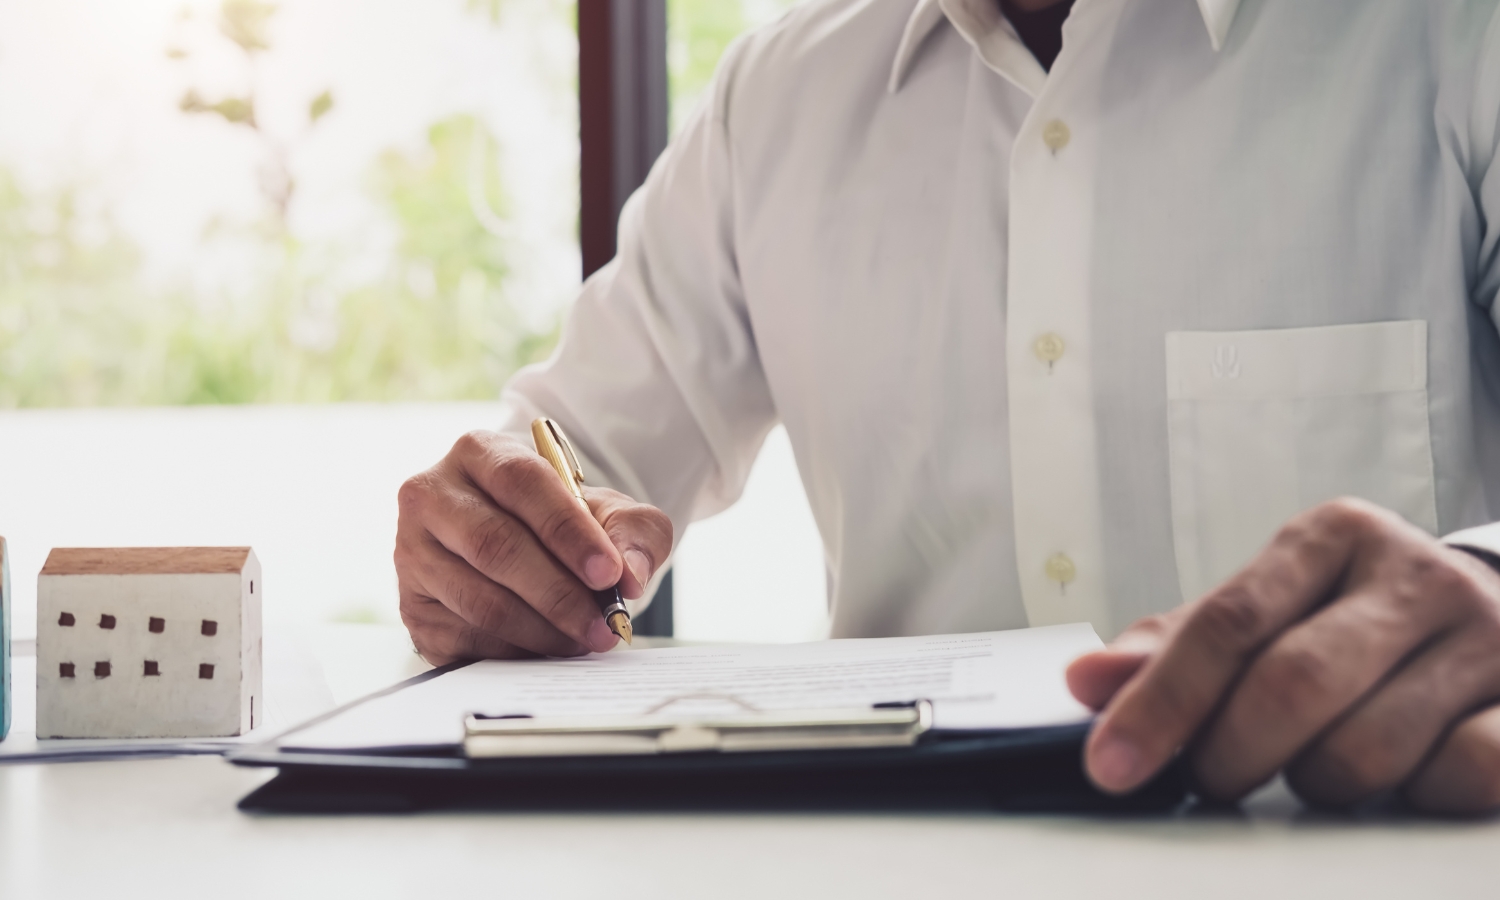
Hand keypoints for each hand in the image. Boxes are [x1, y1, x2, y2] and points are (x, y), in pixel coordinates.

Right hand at [395, 430, 672, 664]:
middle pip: (495, 545)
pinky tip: (550, 649)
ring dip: (542, 629)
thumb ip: (633, 532)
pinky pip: (466, 636)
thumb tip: (632, 574)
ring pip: (480, 599)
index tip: (608, 572)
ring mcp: (412, 553)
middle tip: (604, 622)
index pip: (521, 482)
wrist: (521, 551)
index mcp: (479, 452)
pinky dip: (516, 650)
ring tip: (586, 640)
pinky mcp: (413, 606)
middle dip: (559, 592)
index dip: (567, 530)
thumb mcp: (610, 513)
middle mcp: (432, 495)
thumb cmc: (563, 524)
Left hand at [1067, 498, 1499, 813]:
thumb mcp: (1265, 614)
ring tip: (1311, 765)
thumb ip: (1175, 650)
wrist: (1491, 613)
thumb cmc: (1354, 620)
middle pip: (1292, 684)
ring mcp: (1485, 636)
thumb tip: (1085, 682)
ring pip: (1365, 748)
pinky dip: (1406, 798)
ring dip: (1314, 782)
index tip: (1111, 763)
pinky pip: (1455, 777)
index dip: (1160, 701)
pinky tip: (1396, 774)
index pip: (1227, 622)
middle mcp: (1412, 574)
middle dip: (1231, 752)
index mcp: (1331, 537)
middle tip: (1212, 778)